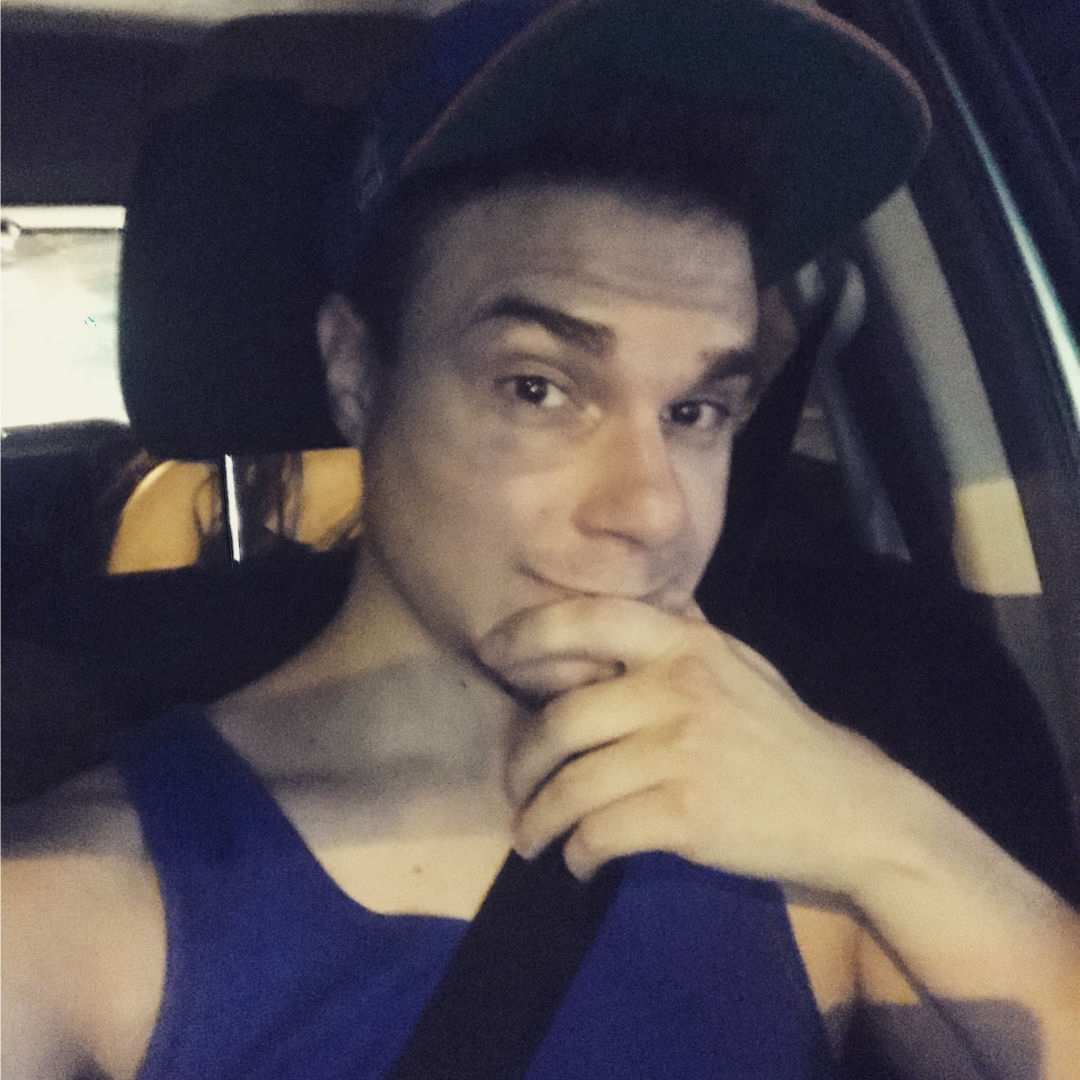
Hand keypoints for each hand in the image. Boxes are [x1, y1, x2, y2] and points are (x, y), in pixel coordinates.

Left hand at [477, 596, 896, 891]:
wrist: (849, 809)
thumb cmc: (781, 735)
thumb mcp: (734, 664)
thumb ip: (673, 641)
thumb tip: (602, 622)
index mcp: (685, 643)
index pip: (586, 618)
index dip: (526, 633)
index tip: (490, 654)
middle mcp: (677, 687)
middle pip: (561, 719)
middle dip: (522, 762)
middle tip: (515, 786)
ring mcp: (681, 751)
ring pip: (572, 785)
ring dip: (538, 819)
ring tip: (530, 837)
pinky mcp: (686, 814)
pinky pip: (600, 832)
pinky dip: (577, 852)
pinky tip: (578, 860)